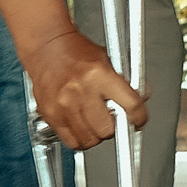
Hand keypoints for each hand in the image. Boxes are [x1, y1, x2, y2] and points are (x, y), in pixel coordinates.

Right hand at [24, 29, 146, 151]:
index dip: (139, 117)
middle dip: (113, 127)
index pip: (131, 105)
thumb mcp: (106, 59)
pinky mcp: (51, 114)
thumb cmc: (73, 50)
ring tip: (94, 122)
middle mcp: (81, 91)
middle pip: (108, 129)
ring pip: (90, 139)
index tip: (138, 120)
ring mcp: (64, 105)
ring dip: (96, 135)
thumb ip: (124, 82)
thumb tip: (141, 98)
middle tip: (110, 119)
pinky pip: (71, 141)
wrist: (46, 45)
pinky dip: (79, 139)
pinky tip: (81, 127)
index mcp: (99, 74)